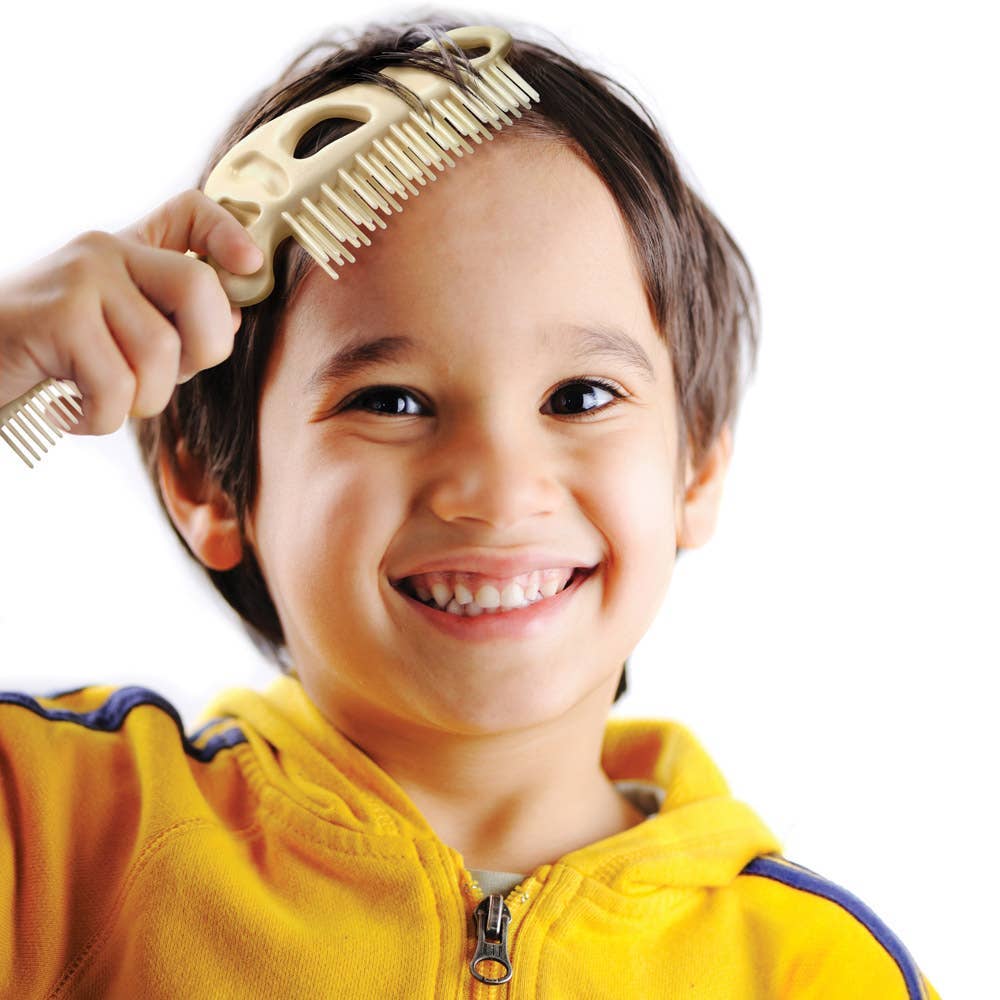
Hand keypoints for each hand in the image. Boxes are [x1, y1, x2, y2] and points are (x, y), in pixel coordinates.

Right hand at [0, 189, 262, 435]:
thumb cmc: (49, 362)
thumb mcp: (115, 336)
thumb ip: (171, 323)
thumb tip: (233, 316)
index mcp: (126, 252)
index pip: (189, 211)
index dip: (230, 232)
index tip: (252, 268)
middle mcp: (104, 252)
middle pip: (198, 289)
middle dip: (202, 353)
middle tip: (158, 380)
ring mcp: (79, 277)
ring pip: (161, 351)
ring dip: (140, 400)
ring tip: (99, 400)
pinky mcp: (56, 315)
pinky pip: (118, 386)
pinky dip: (99, 419)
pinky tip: (68, 411)